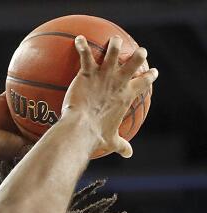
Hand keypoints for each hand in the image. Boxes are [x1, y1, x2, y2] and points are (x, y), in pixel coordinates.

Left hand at [62, 36, 157, 157]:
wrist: (81, 130)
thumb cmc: (96, 137)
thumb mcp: (111, 140)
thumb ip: (121, 145)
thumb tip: (129, 154)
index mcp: (126, 95)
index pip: (143, 83)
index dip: (149, 77)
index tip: (153, 72)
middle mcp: (118, 81)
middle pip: (134, 62)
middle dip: (139, 55)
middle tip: (140, 52)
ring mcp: (104, 75)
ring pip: (113, 52)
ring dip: (114, 45)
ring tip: (114, 41)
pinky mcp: (88, 73)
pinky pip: (86, 55)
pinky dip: (81, 46)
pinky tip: (78, 39)